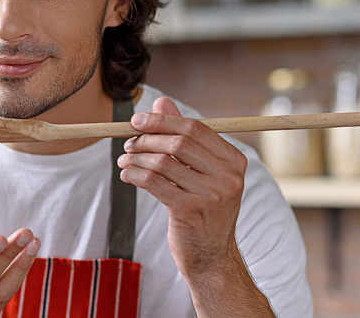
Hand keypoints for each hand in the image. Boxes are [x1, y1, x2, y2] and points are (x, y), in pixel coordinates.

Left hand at [117, 97, 247, 276]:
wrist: (212, 257)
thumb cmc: (204, 211)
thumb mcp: (201, 173)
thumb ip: (184, 137)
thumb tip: (161, 102)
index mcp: (235, 161)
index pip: (195, 128)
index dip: (162, 120)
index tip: (137, 120)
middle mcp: (228, 177)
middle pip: (178, 142)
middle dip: (146, 138)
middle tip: (128, 143)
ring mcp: (211, 195)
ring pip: (163, 162)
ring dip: (136, 157)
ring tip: (125, 161)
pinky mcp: (190, 212)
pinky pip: (154, 182)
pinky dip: (135, 174)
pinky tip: (127, 175)